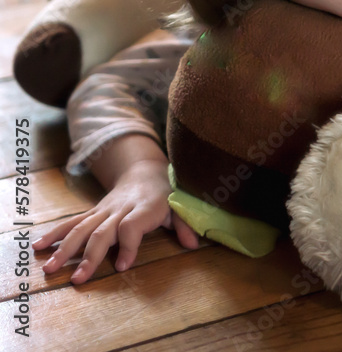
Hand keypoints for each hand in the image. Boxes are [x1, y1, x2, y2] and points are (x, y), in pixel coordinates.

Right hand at [33, 159, 199, 283]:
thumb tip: (193, 244)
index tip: (122, 266)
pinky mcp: (93, 211)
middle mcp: (120, 209)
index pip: (131, 226)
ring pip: (81, 228)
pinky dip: (55, 234)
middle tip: (78, 279)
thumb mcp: (179, 207)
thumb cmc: (165, 193)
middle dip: (89, 256)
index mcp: (144, 208)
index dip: (127, 245)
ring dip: (64, 249)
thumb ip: (185, 225)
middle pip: (102, 232)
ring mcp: (104, 210)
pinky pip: (72, 222)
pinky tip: (39, 246)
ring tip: (50, 268)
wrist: (145, 170)